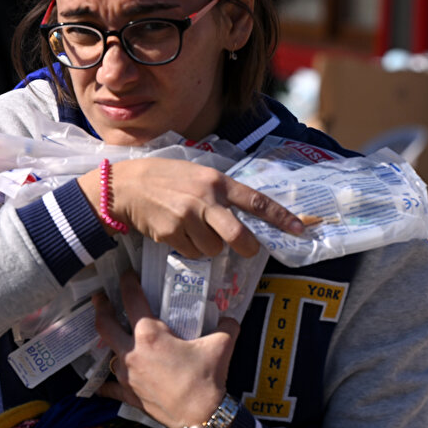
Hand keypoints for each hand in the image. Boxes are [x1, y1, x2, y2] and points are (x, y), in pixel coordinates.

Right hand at [79, 158, 303, 258]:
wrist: (126, 186)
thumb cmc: (165, 178)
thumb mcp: (197, 174)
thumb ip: (220, 191)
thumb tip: (246, 216)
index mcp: (216, 180)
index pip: (256, 201)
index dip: (281, 217)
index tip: (301, 230)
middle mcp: (205, 198)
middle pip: (239, 235)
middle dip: (247, 247)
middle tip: (246, 249)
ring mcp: (188, 217)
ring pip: (214, 249)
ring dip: (208, 246)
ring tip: (192, 229)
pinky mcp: (171, 232)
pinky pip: (192, 253)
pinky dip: (188, 248)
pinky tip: (175, 232)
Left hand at [94, 272, 237, 427]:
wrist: (202, 418)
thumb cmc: (207, 380)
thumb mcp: (221, 346)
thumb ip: (226, 326)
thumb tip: (230, 317)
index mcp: (150, 334)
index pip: (132, 299)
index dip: (128, 282)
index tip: (126, 274)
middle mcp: (132, 351)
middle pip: (105, 324)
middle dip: (101, 307)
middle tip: (100, 297)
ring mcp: (128, 374)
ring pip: (108, 353)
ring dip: (108, 343)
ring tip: (110, 336)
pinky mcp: (129, 394)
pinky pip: (111, 388)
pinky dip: (106, 386)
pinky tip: (100, 386)